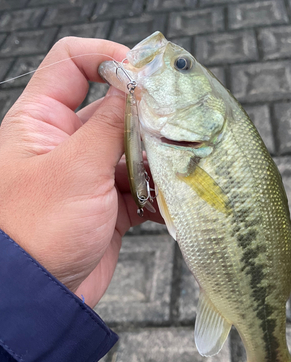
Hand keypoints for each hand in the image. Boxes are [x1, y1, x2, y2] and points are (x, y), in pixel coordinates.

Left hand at [0, 37, 162, 307]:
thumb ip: (110, 124)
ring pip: (131, 150)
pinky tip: (167, 199)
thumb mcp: (76, 168)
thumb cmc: (39, 231)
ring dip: (155, 158)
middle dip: (145, 118)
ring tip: (176, 169)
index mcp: (42, 122)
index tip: (143, 75)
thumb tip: (136, 85)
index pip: (71, 64)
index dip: (107, 59)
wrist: (41, 296)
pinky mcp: (108, 205)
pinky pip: (139, 187)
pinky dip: (156, 191)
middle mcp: (65, 144)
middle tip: (175, 128)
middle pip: (112, 110)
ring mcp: (89, 176)